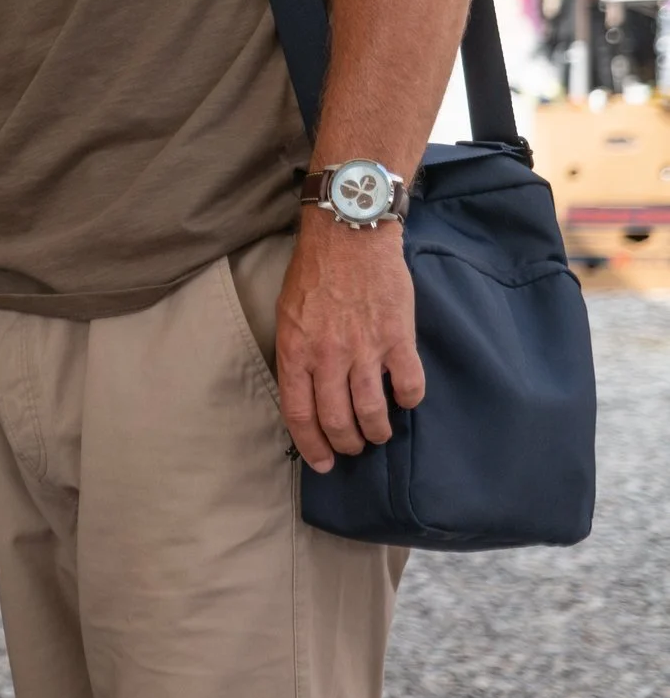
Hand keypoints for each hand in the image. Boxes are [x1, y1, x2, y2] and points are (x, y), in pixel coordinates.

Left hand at [275, 215, 423, 471]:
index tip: (322, 464)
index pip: (299, 414)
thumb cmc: (314, 273)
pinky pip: (408, 386)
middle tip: (354, 448)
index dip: (311, 446)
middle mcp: (327, 356)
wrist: (349, 234)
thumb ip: (297, 354)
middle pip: (337, 421)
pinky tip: (405, 399)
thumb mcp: (288, 314)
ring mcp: (363, 349)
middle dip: (346, 444)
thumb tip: (306, 391)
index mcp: (295, 350)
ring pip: (372, 412)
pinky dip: (408, 400)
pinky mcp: (397, 339)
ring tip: (379, 433)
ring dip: (377, 431)